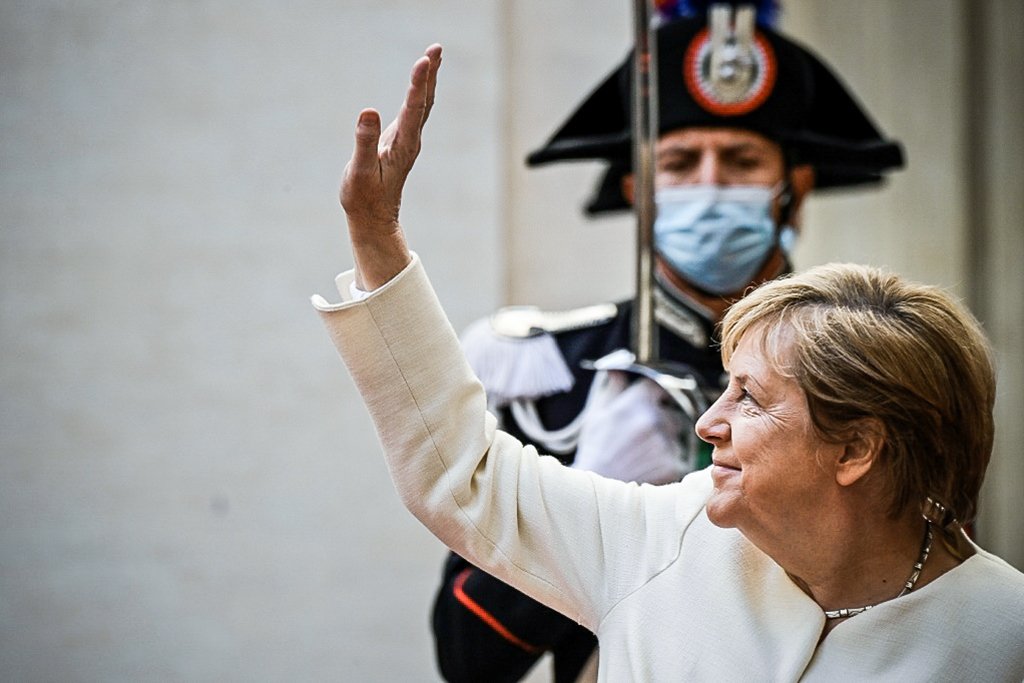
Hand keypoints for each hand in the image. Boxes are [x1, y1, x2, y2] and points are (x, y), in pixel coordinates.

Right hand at [340, 44, 441, 290]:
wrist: (373, 218)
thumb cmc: (364, 198)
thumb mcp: (359, 172)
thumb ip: (364, 142)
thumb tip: (368, 111)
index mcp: (402, 146)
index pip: (413, 110)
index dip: (418, 84)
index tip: (423, 61)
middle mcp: (410, 141)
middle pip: (424, 102)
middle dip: (429, 74)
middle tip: (435, 48)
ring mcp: (407, 140)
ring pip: (422, 105)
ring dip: (427, 79)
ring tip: (432, 55)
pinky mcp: (401, 141)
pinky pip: (414, 110)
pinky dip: (419, 91)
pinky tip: (420, 81)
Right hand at [572, 370, 687, 484]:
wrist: (597, 490)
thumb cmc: (595, 450)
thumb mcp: (597, 415)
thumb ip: (614, 388)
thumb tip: (618, 368)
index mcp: (635, 403)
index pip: (658, 386)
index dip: (656, 395)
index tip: (652, 403)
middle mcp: (652, 420)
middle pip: (671, 413)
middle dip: (661, 422)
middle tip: (642, 439)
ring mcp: (664, 443)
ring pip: (675, 436)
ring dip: (665, 443)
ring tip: (641, 456)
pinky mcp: (672, 464)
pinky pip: (677, 456)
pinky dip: (667, 462)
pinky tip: (647, 468)